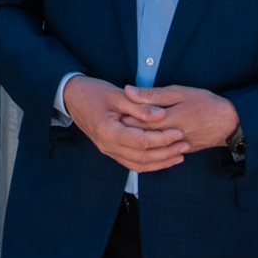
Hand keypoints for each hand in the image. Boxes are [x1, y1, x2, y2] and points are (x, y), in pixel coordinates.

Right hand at [63, 77, 188, 172]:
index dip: (163, 138)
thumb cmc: (92, 92)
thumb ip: (140, 106)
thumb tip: (162, 115)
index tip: (179, 131)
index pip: (142, 141)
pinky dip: (149, 164)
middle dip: (166, 152)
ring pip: (138, 165)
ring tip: (179, 155)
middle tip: (185, 144)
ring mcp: (108, 150)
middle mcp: (107, 145)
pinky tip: (163, 159)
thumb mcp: (117, 95)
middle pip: (142, 157)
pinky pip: (132, 163)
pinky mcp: (110, 150)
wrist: (71, 97)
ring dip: (160, 162)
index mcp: (109, 131)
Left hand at [120, 85, 238, 151]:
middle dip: (126, 130)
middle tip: (114, 121)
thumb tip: (129, 90)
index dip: (122, 118)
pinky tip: (140, 141)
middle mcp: (169, 138)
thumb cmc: (206, 104)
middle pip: (139, 137)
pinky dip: (148, 147)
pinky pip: (159, 153)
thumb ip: (153, 94)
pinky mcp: (180, 152)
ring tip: (124, 131)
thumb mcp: (179, 92)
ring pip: (148, 148)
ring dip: (135, 140)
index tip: (113, 111)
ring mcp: (174, 148)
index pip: (136, 123)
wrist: (230, 124)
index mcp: (167, 120)